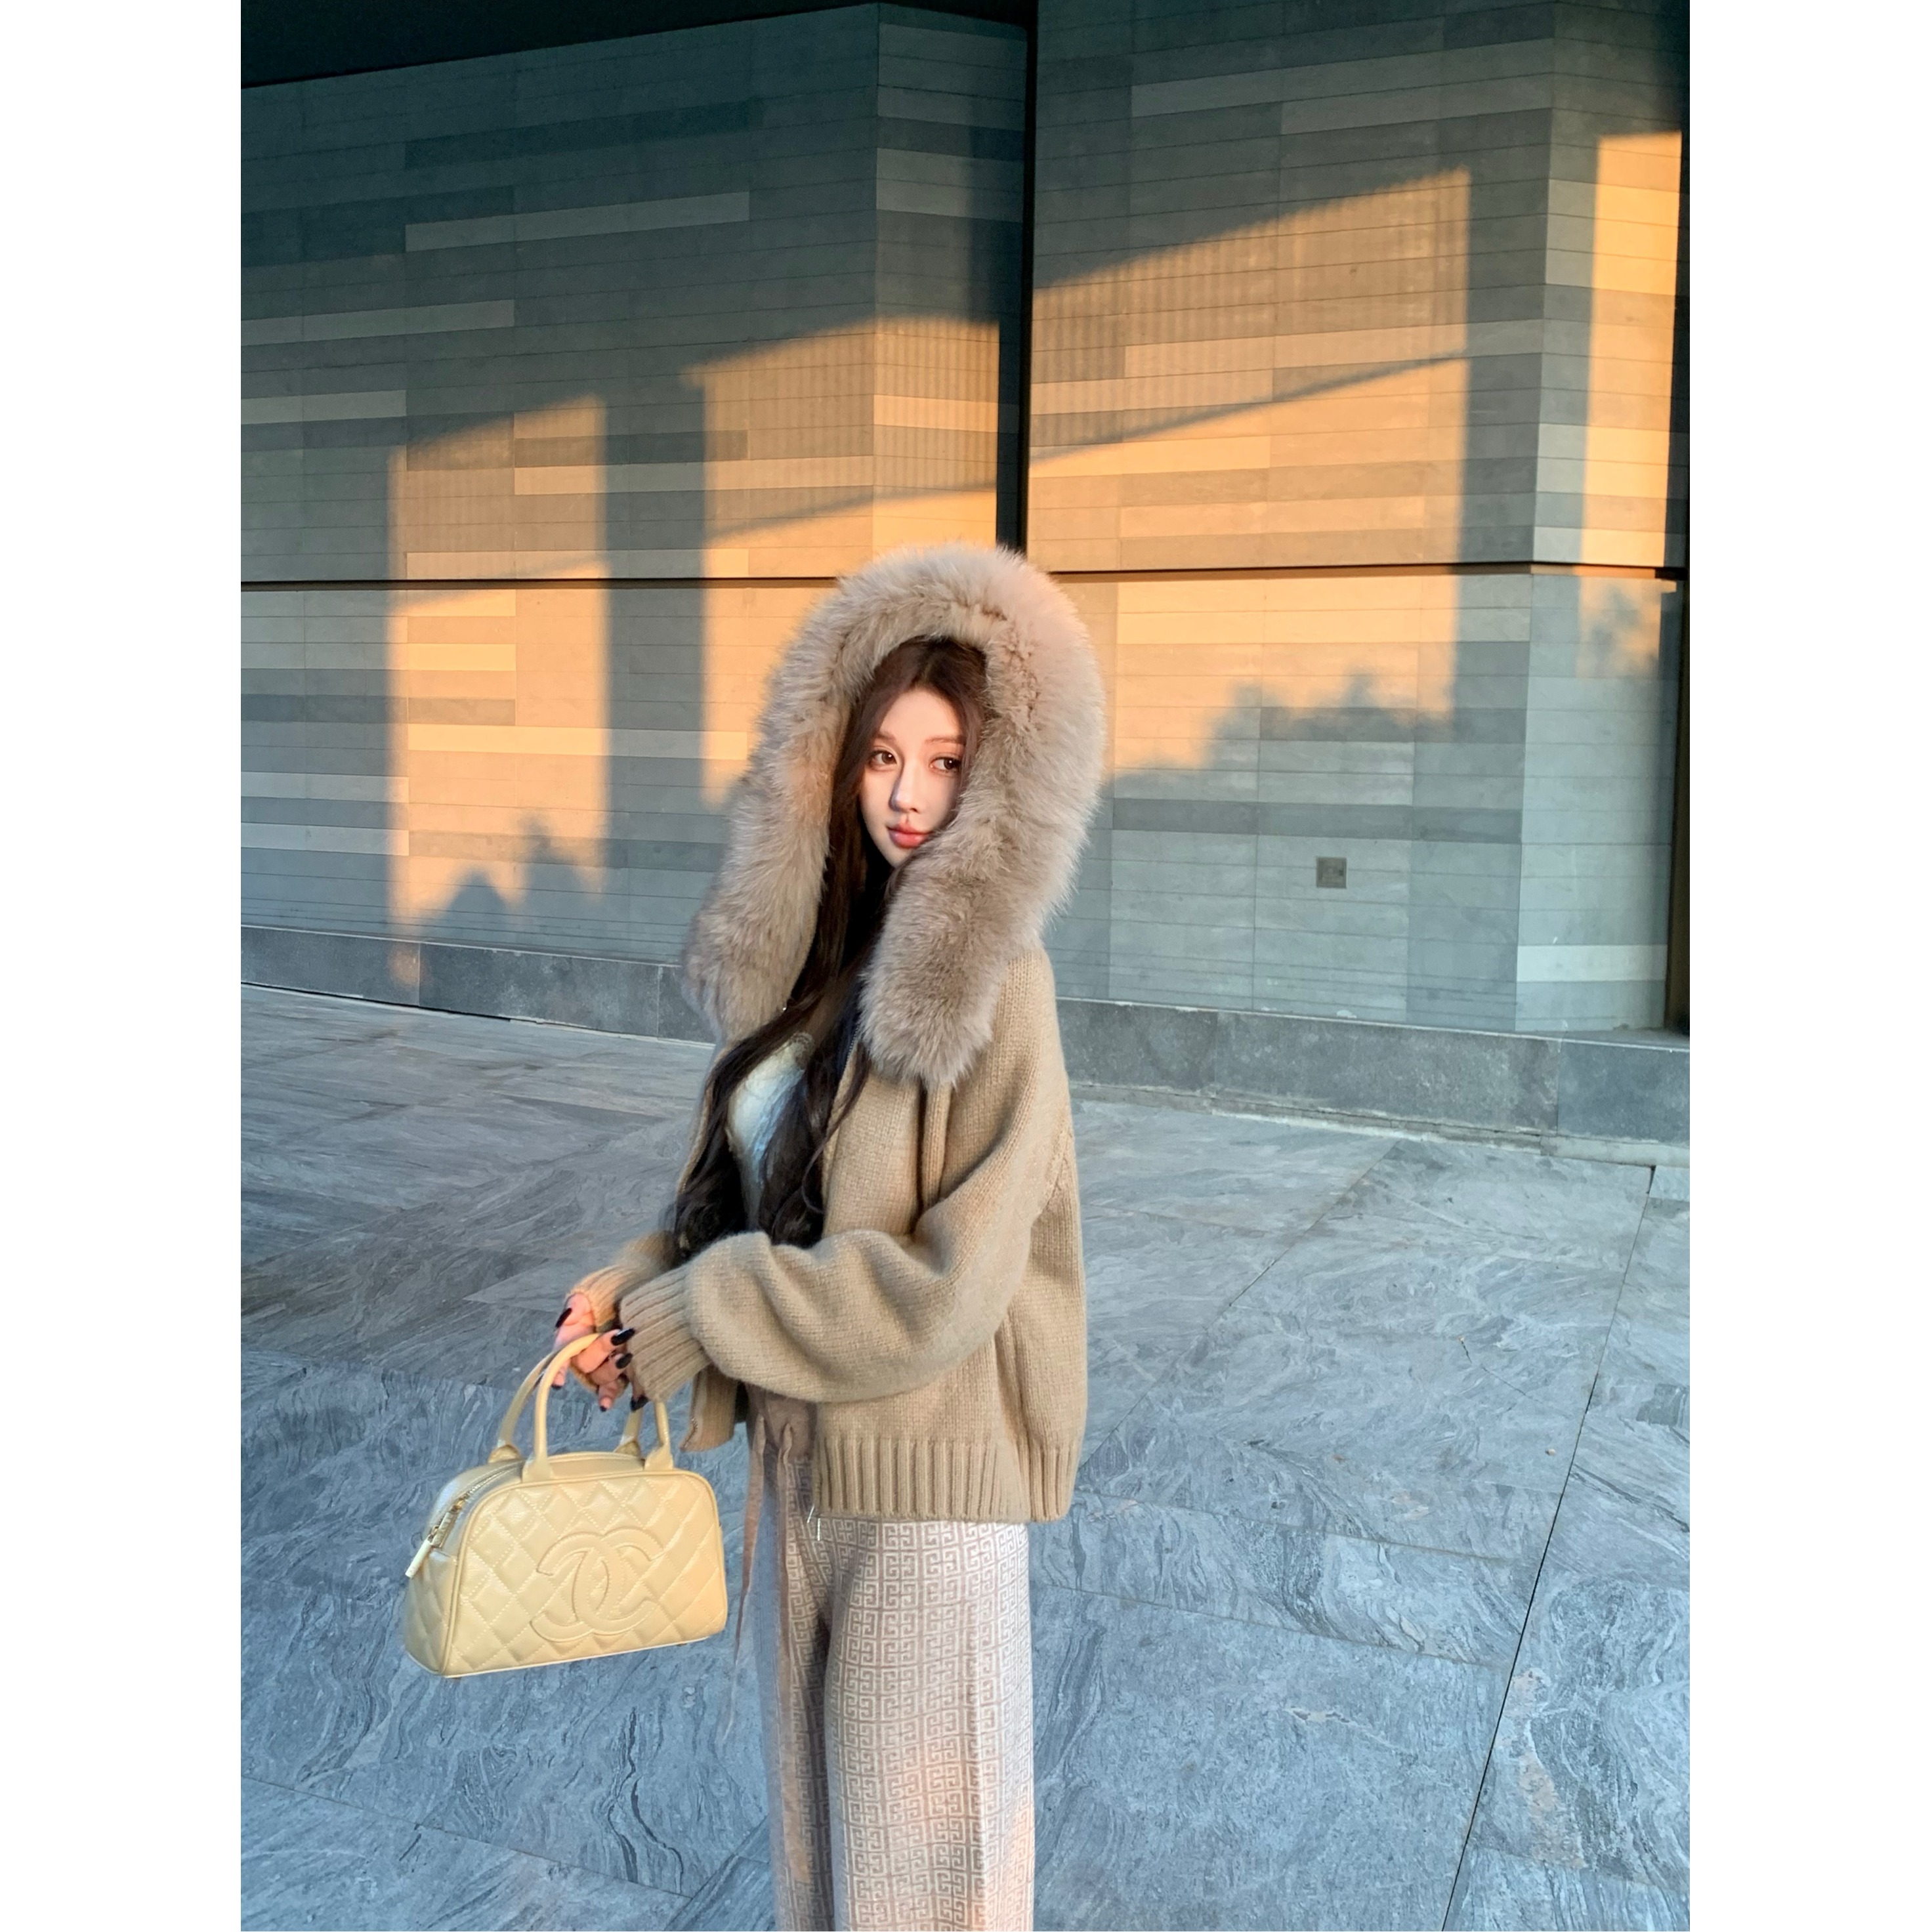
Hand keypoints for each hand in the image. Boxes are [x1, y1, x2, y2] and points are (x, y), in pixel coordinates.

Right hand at [549, 1280, 635, 1412]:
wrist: (642, 1282)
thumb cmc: (611, 1286)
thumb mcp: (591, 1289)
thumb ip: (577, 1304)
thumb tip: (566, 1318)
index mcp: (574, 1336)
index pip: (560, 1355)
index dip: (557, 1370)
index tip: (559, 1383)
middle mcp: (588, 1353)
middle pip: (586, 1365)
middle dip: (599, 1353)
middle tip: (617, 1336)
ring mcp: (607, 1362)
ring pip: (604, 1378)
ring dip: (613, 1373)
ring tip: (627, 1357)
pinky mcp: (628, 1368)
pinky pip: (626, 1386)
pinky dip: (630, 1394)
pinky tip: (635, 1401)